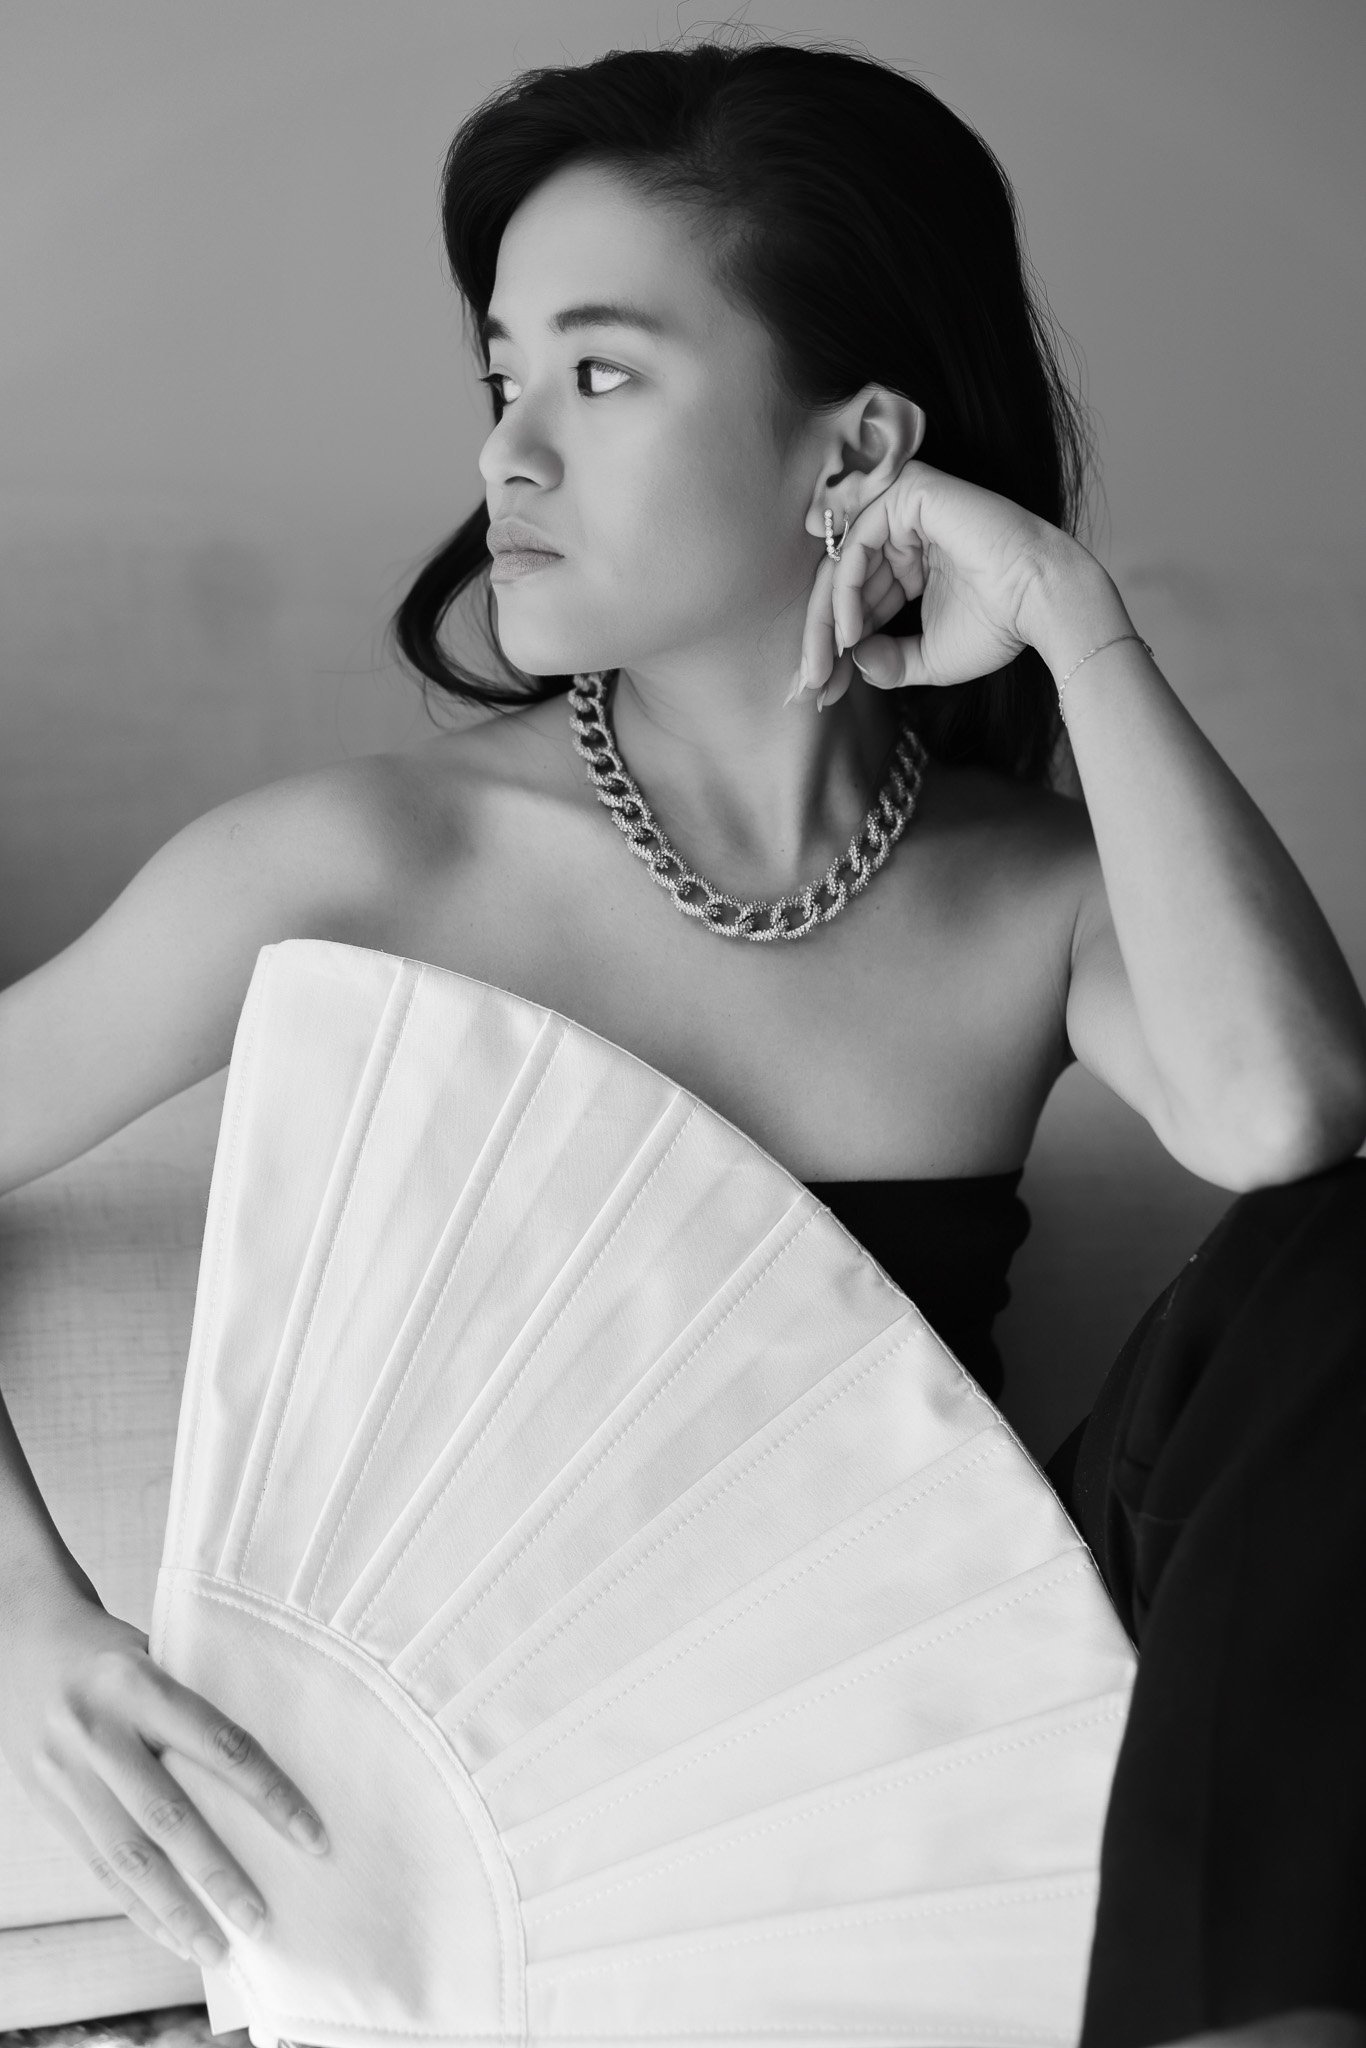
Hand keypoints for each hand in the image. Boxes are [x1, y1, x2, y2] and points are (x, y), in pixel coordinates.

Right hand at [0, 1590, 327, 1965]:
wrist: (21, 1640)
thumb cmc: (111, 1651)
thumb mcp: (156, 1654)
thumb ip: (198, 1706)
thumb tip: (269, 1769)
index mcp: (140, 1683)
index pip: (221, 1746)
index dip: (271, 1796)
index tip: (312, 1837)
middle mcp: (99, 1730)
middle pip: (168, 1816)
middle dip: (219, 1874)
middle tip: (263, 1919)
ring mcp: (65, 1772)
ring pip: (127, 1856)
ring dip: (176, 1910)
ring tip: (218, 1948)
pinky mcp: (45, 1803)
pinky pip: (96, 1867)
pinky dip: (136, 1907)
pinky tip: (171, 1934)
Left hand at [794, 457, 1079, 708]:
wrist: (1042, 603)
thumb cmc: (999, 626)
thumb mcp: (928, 657)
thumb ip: (885, 661)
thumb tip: (851, 664)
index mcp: (909, 559)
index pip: (855, 596)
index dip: (832, 644)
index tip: (819, 689)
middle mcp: (903, 530)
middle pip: (841, 580)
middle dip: (822, 637)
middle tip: (811, 684)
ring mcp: (905, 507)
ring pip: (841, 563)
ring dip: (827, 620)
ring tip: (827, 666)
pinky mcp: (910, 494)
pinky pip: (857, 543)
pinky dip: (847, 591)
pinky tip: (850, 633)